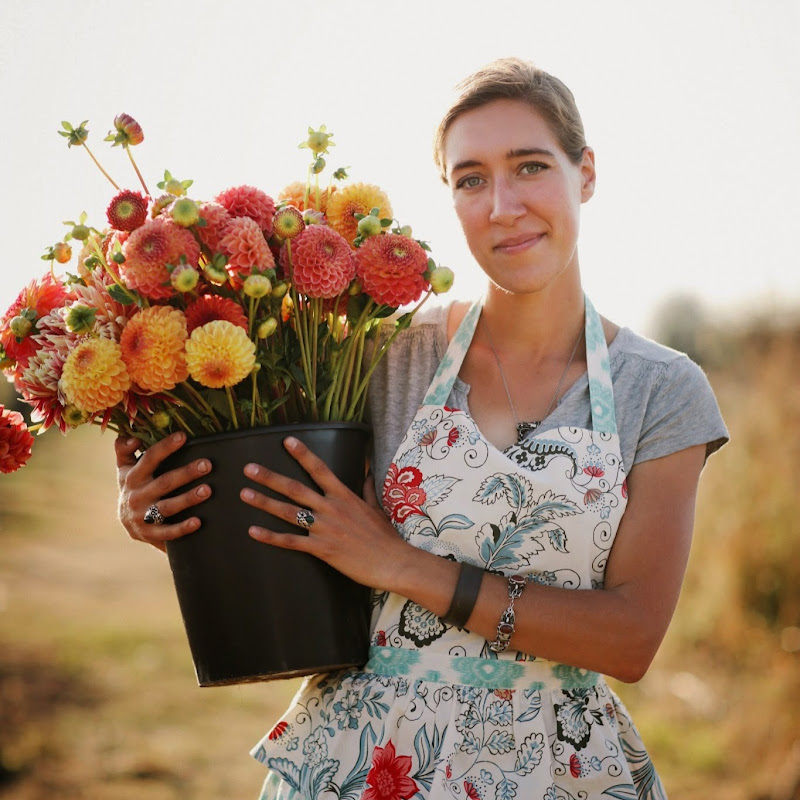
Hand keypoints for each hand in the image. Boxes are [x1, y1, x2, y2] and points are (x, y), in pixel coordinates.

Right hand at [115, 432, 211, 551]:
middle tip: (207, 465)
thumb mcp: (125, 468)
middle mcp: (136, 496)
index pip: (150, 458)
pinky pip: (168, 532)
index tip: (183, 436)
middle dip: (186, 473)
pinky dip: (183, 528)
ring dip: (188, 499)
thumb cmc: (133, 487)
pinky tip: (198, 522)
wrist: (127, 522)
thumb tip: (132, 438)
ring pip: (168, 507)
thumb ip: (124, 449)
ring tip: (207, 490)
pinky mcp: (150, 534)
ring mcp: (143, 516)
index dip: (165, 447)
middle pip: (164, 482)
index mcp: (133, 476)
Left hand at [241, 436, 410, 591]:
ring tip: (244, 493)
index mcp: (344, 496)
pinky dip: (270, 536)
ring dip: (264, 502)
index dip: (303, 454)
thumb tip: (367, 470)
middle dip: (270, 477)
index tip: (287, 441)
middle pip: (294, 488)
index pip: (320, 469)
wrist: (392, 562)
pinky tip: (253, 531)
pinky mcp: (321, 549)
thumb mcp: (377, 507)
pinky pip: (290, 541)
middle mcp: (331, 508)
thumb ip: (368, 488)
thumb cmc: (385, 537)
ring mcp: (324, 528)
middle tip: (249, 468)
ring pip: (288, 512)